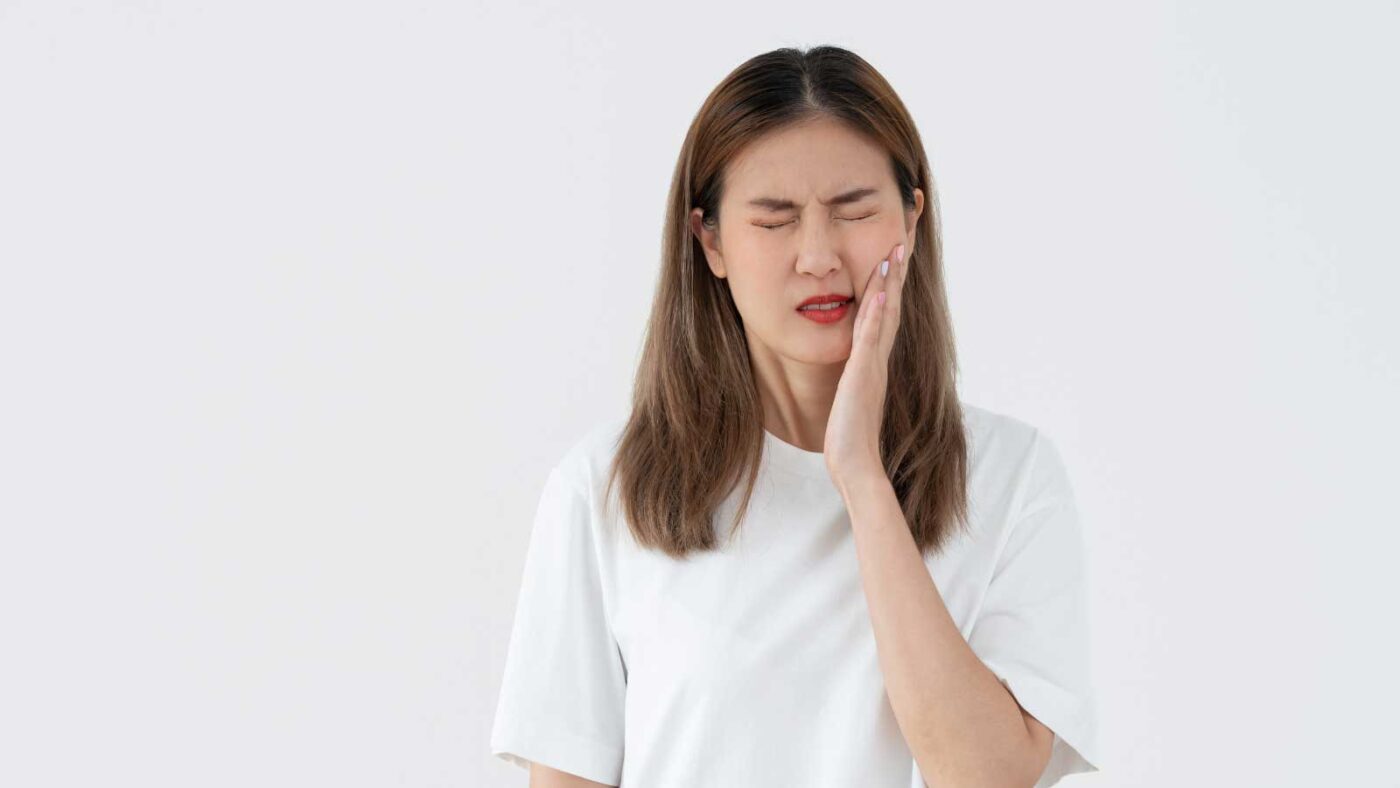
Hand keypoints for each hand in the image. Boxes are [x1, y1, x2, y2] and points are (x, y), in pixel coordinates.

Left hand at [824, 241, 908, 489]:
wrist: (856, 464)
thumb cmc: (850, 436)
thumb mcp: (851, 396)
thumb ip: (856, 377)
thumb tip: (855, 366)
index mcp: (875, 361)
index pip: (886, 314)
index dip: (890, 284)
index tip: (894, 255)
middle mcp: (878, 359)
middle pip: (893, 306)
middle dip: (896, 272)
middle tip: (902, 239)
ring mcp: (873, 366)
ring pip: (885, 316)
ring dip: (889, 283)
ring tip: (894, 252)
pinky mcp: (862, 377)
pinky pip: (870, 341)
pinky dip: (876, 316)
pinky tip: (879, 294)